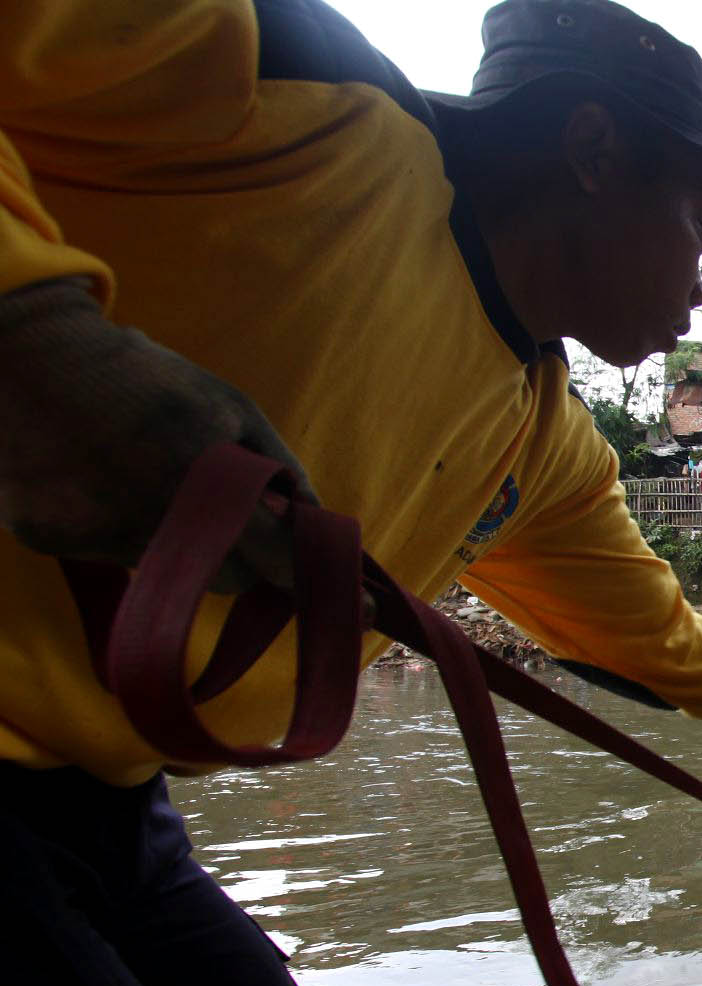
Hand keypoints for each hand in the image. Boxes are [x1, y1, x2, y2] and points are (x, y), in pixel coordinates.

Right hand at [0, 278, 314, 591]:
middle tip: (233, 518)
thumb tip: (314, 520)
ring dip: (177, 540)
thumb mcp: (227, 405)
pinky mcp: (49, 539)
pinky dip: (117, 528)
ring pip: (167, 570)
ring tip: (145, 475)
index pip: (275, 557)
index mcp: (199, 478)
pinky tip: (99, 479)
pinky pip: (110, 554)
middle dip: (245, 558)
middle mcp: (147, 517)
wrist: (26, 352)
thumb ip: (278, 467)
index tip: (360, 609)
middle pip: (227, 580)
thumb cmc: (143, 375)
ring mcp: (93, 534)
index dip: (317, 582)